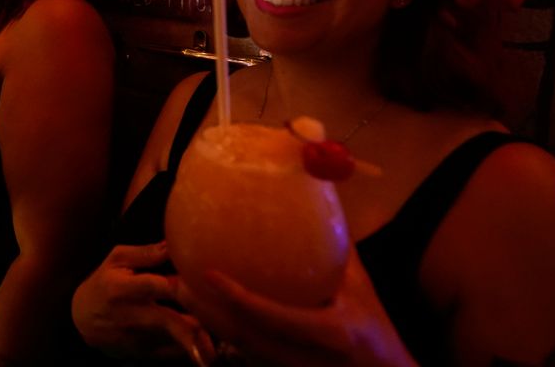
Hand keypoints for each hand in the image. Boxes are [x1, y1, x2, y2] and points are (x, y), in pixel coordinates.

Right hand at [72, 242, 215, 364]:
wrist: (81, 320)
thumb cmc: (104, 283)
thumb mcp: (117, 260)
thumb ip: (146, 253)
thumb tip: (174, 243)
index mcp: (123, 288)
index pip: (157, 287)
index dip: (182, 286)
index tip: (203, 284)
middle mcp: (131, 316)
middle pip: (170, 323)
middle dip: (197, 327)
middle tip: (225, 326)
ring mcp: (137, 339)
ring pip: (176, 342)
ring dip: (200, 338)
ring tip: (221, 336)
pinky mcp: (142, 354)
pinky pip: (172, 355)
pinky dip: (189, 348)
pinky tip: (204, 344)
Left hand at [175, 248, 415, 366]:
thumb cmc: (376, 329)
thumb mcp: (361, 290)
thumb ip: (338, 250)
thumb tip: (317, 202)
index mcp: (329, 330)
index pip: (274, 317)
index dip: (239, 298)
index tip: (209, 273)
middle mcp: (303, 356)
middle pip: (243, 336)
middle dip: (206, 312)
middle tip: (178, 282)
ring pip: (239, 347)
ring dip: (207, 321)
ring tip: (182, 292)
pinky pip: (245, 352)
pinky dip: (221, 330)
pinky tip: (204, 311)